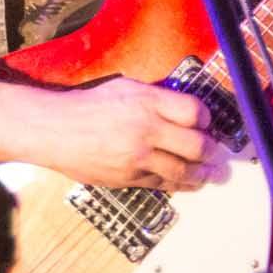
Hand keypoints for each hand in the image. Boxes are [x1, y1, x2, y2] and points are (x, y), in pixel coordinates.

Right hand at [0, 76, 219, 189]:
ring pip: (182, 170)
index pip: (195, 111)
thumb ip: (157, 99)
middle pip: (196, 144)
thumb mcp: (126, 88)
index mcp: (148, 102)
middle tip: (217, 154)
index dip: (207, 119)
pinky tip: (187, 183)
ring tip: (211, 175)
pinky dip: (178, 184)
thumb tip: (186, 112)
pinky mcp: (128, 177)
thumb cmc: (90, 105)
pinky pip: (162, 184)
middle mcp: (147, 129)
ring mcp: (138, 157)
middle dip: (211, 151)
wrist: (54, 130)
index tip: (207, 122)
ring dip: (202, 174)